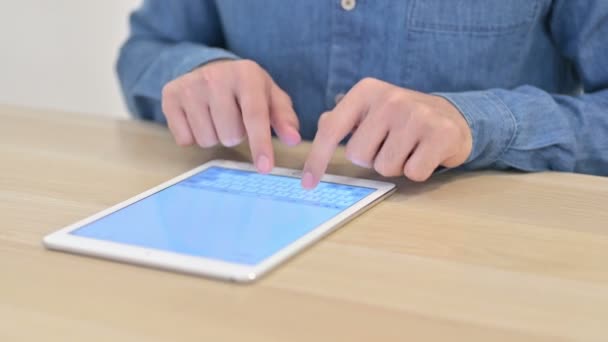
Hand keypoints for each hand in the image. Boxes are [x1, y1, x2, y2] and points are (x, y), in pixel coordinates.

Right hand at [161, 59, 300, 172]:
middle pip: (229, 134)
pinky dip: (194, 136)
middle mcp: (215, 76)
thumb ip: (284, 118)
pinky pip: (184, 139)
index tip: (265, 167)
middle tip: (235, 119)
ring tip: (218, 118)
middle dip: (236, 135)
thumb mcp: (270, 97)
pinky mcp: (170, 96)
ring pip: (207, 139)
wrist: (211, 69)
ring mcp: (190, 85)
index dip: (260, 144)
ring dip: (216, 136)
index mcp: (246, 74)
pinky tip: (199, 118)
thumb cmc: (247, 90)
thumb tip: (294, 139)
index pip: (254, 115)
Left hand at [302, 78, 471, 188]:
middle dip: (371, 159)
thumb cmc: (402, 119)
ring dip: (395, 166)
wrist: (452, 117)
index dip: (317, 159)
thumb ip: (343, 119)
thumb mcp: (370, 110)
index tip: (308, 183)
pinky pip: (413, 173)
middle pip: (358, 155)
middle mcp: (390, 98)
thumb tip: (322, 123)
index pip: (332, 129)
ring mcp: (417, 115)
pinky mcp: (441, 134)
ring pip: (385, 167)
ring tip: (408, 149)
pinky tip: (425, 154)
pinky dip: (417, 172)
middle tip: (389, 145)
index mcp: (367, 91)